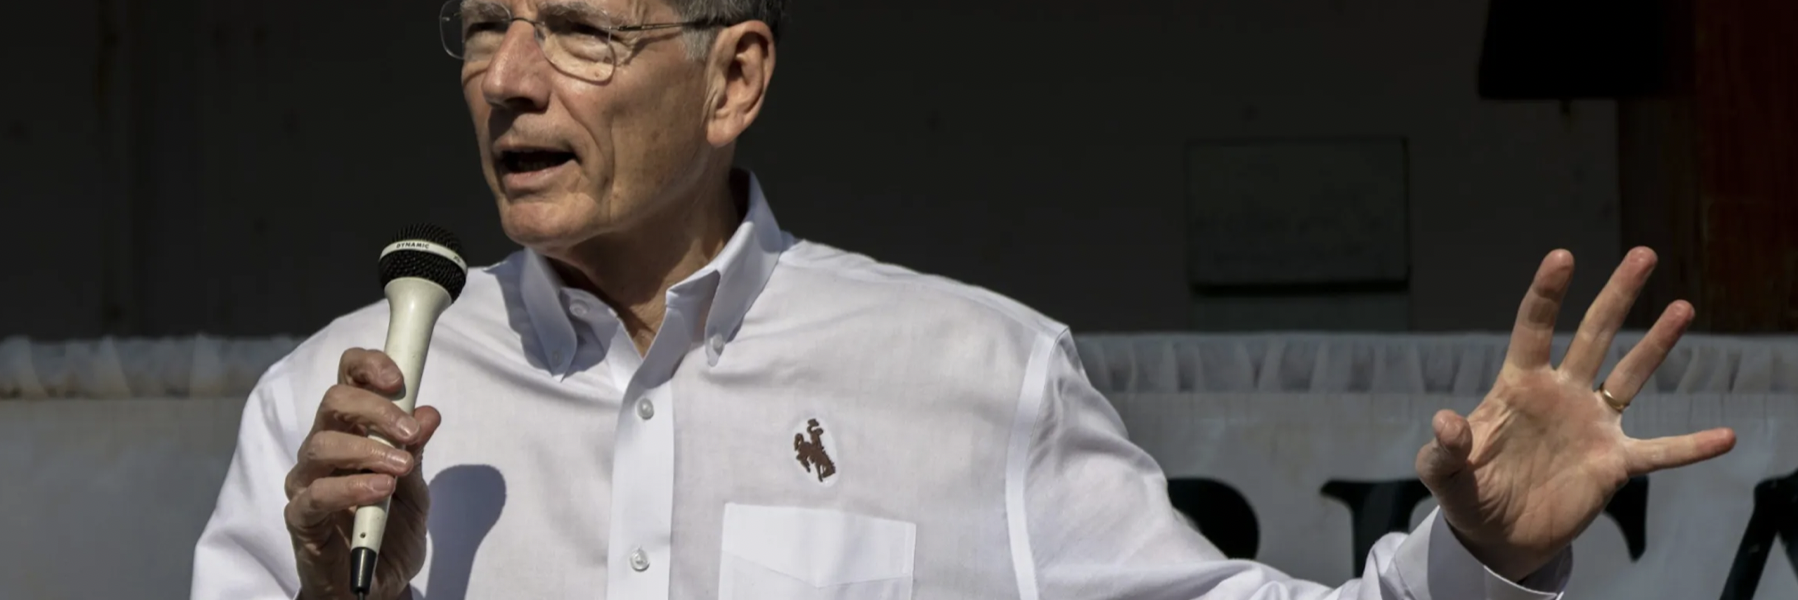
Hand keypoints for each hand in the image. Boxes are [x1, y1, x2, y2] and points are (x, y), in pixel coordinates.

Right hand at [285, 349, 441, 599]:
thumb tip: (429, 412)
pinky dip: (350, 487)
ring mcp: (307, 481)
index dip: (369, 366)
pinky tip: (380, 490)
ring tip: (401, 467)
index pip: (347, 380)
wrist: (378, 583)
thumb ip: (415, 450)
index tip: (399, 379)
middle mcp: (322, 449)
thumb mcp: (415, 486)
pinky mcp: (300, 517)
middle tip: (409, 432)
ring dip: (368, 450)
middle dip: (375, 408)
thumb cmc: (390, 528)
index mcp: (350, 431)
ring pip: (322, 444)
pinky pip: (315, 494)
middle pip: (333, 401)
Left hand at [1415, 247, 1736, 580]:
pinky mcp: (1613, 464)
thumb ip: (1444, 449)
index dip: (1547, 295)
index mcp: (1519, 388)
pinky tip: (1726, 436)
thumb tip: (1447, 422)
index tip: (1562, 256)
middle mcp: (1562, 395)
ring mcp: (1592, 426)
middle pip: (1593, 336)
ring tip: (1682, 305)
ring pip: (1630, 376)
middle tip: (1642, 253)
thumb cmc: (1468, 494)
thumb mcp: (1444, 474)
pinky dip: (1690, 446)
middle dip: (1616, 296)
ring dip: (1656, 344)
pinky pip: (1659, 452)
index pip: (1533, 330)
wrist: (1498, 536)